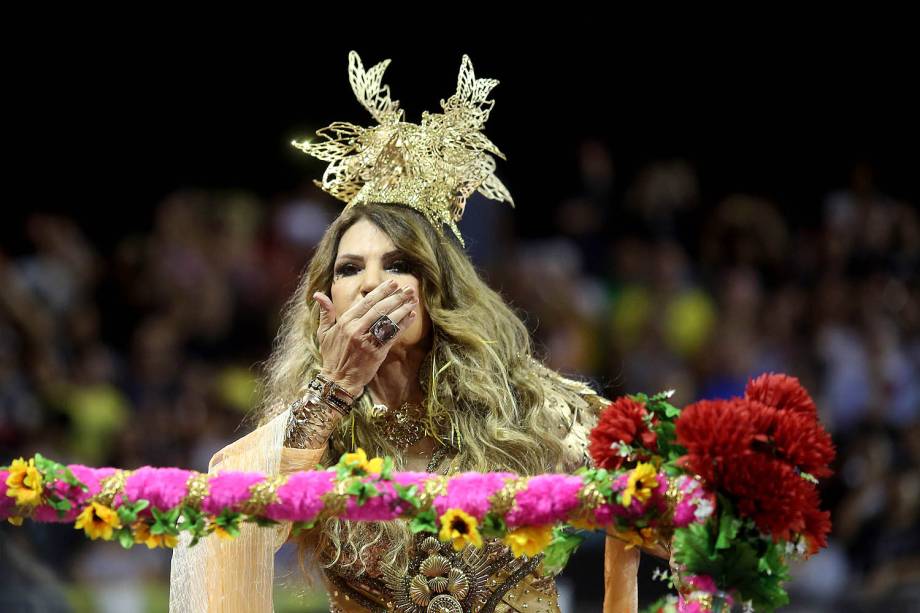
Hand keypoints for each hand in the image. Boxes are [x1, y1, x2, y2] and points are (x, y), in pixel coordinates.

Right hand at [312, 279, 418, 397]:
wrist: (338, 380)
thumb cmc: (332, 355)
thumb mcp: (323, 333)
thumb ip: (325, 313)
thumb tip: (318, 294)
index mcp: (345, 322)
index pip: (366, 302)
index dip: (381, 292)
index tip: (393, 283)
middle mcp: (356, 329)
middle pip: (380, 309)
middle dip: (396, 297)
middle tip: (409, 289)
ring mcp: (367, 341)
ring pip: (388, 320)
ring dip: (403, 309)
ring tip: (413, 299)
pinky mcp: (377, 352)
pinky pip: (392, 335)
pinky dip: (403, 325)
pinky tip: (412, 316)